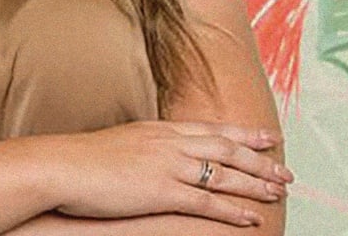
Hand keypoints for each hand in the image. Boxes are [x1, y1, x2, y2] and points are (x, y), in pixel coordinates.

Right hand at [55, 120, 291, 227]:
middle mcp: (169, 142)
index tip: (266, 137)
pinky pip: (207, 201)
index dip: (242, 134)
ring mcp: (167, 165)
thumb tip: (152, 157)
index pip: (211, 129)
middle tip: (286, 169)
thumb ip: (142, 147)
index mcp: (158, 129)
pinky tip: (252, 218)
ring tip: (279, 192)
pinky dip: (233, 210)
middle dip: (260, 160)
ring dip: (255, 183)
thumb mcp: (118, 144)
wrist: (61, 165)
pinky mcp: (162, 190)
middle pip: (226, 148)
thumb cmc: (80, 160)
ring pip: (224, 173)